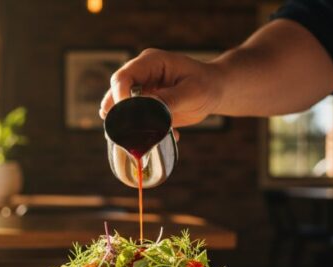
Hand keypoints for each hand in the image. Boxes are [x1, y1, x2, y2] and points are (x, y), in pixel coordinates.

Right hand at [99, 48, 224, 127]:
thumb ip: (169, 99)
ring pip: (121, 109)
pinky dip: (143, 131)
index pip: (123, 77)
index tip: (127, 116)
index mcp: (151, 63)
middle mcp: (141, 74)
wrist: (215, 91)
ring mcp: (142, 90)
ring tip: (147, 138)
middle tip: (129, 134)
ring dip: (131, 125)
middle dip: (120, 115)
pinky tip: (166, 136)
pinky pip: (134, 119)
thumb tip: (148, 109)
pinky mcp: (145, 105)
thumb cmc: (207, 85)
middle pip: (116, 93)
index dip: (119, 96)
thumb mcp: (192, 92)